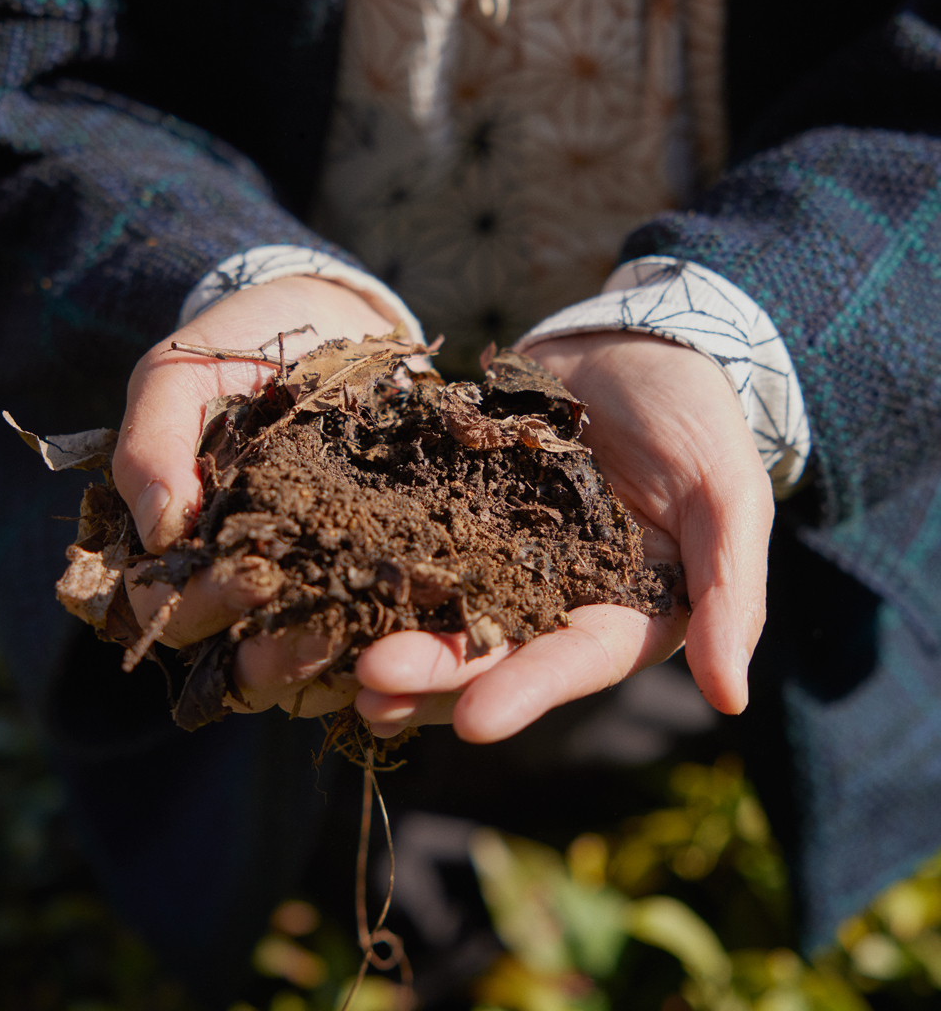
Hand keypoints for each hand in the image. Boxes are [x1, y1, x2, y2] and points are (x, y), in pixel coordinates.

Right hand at [112, 277, 398, 714]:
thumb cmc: (236, 345)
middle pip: (237, 653)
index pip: (167, 603)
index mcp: (178, 545)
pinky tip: (422, 634)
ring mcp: (306, 579)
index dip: (200, 604)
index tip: (249, 578)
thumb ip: (152, 446)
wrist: (326, 316)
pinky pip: (375, 626)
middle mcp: (236, 578)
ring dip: (337, 661)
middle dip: (273, 653)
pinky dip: (393, 638)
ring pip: (308, 656)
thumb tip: (157, 532)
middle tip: (319, 631)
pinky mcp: (369, 569)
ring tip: (376, 644)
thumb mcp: (178, 377)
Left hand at [353, 332, 773, 741]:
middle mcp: (556, 593)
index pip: (576, 659)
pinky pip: (416, 535)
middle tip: (371, 685)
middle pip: (494, 644)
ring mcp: (502, 549)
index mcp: (624, 607)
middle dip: (435, 669)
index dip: (528, 690)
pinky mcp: (459, 503)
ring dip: (395, 634)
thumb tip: (730, 700)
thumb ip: (729, 588)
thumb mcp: (728, 494)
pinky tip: (331, 583)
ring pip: (444, 604)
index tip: (473, 721)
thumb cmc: (695, 415)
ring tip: (337, 667)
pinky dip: (378, 561)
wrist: (632, 341)